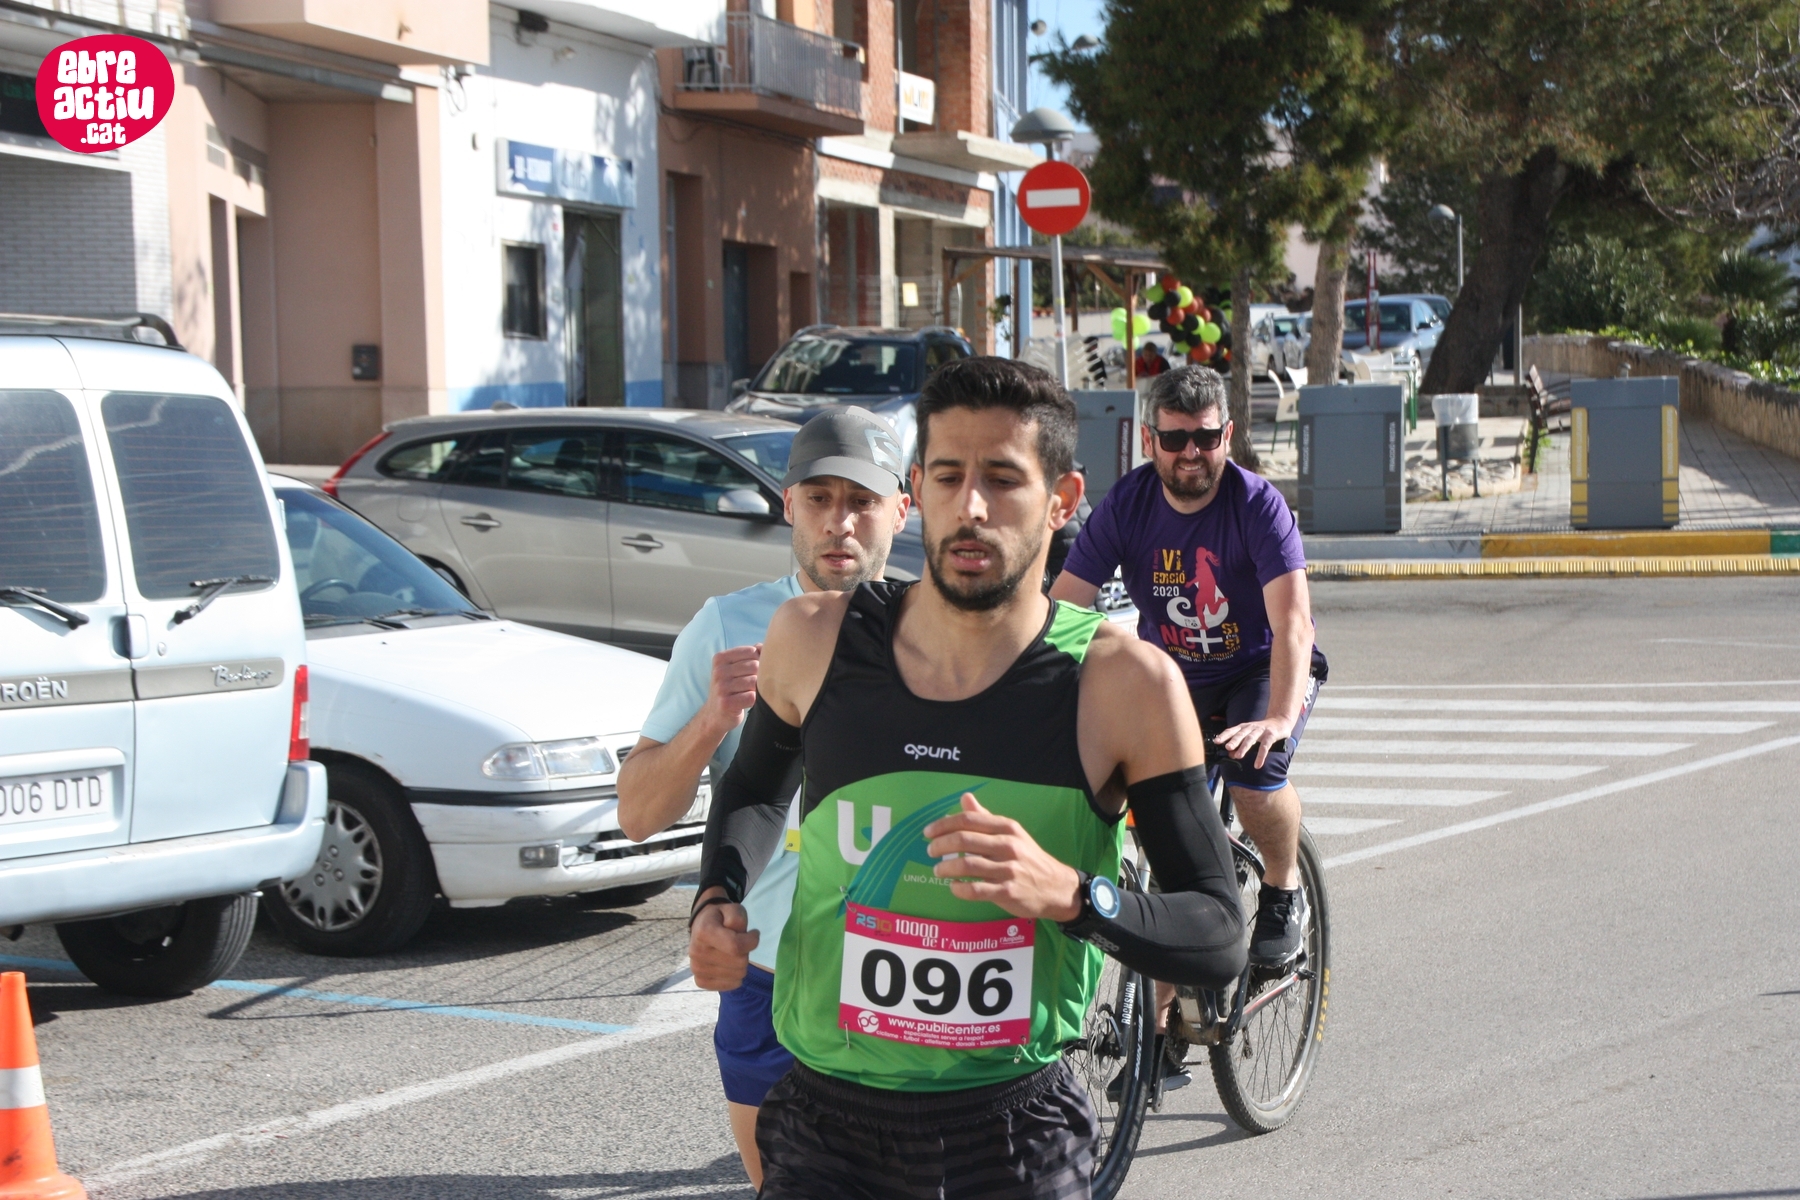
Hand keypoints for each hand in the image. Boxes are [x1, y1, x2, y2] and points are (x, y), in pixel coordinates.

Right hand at [689, 893, 758, 990]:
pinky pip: (730, 985)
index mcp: (704, 932)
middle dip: (746, 952)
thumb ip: (738, 919)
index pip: (736, 946)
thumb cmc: (721, 918)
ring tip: (732, 952)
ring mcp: (697, 969)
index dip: (752, 941)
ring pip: (737, 975)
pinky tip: (728, 964)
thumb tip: (741, 936)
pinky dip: (735, 976)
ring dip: (740, 964)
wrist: (702, 926)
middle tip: (739, 943)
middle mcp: (697, 952)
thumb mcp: (733, 909)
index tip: (754, 933)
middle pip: (740, 963)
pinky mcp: (700, 981)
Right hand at [700, 645, 760, 736]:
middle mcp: (718, 671)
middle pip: (755, 666)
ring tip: (749, 693)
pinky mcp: (726, 703)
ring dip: (757, 689)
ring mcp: (721, 687)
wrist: (715, 715)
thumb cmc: (730, 688)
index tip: (753, 672)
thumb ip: (749, 655)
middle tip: (752, 685)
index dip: (759, 661)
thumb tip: (762, 646)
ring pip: (754, 682)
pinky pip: (751, 697)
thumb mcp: (734, 668)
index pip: (752, 652)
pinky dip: (754, 701)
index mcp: (720, 658)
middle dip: (759, 676)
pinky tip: (746, 702)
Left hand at [923, 794, 1081, 922]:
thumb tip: (965, 798)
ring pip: (967, 865)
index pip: (969, 820)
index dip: (944, 824)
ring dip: (946, 867)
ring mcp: (1009, 870)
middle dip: (940, 845)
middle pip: (964, 840)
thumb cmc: (1029, 858)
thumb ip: (986, 817)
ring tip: (938, 870)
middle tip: (930, 851)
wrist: (1056, 887)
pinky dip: (959, 888)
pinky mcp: (1008, 892)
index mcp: (1007, 828)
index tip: (928, 832)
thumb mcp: (1011, 833)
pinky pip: (976, 890)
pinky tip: (954, 887)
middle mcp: (1009, 846)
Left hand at [1214, 715, 1295, 769]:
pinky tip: (1257, 765)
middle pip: (1241, 734)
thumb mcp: (1250, 736)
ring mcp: (1261, 730)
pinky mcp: (1271, 735)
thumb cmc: (1261, 731)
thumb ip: (1240, 745)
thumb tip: (1230, 754)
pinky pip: (1265, 746)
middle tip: (1227, 748)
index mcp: (1244, 727)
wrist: (1280, 722)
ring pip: (1251, 738)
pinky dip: (1261, 756)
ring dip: (1244, 747)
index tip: (1216, 741)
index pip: (1232, 730)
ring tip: (1238, 756)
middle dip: (1233, 741)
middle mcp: (1251, 727)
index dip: (1224, 735)